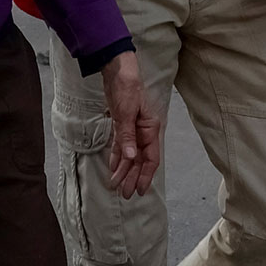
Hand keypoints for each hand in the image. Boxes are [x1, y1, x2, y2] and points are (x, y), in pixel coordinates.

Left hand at [101, 53, 159, 199]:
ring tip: (116, 185)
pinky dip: (117, 157)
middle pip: (140, 160)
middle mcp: (144, 131)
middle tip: (124, 194)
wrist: (117, 70)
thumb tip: (130, 158)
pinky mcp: (122, 124)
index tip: (138, 190)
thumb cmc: (126, 88)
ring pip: (130, 155)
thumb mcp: (126, 113)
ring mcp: (133, 128)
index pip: (151, 158)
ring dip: (124, 170)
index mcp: (150, 129)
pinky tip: (113, 167)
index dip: (145, 175)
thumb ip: (127, 136)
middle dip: (133, 177)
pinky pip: (121, 145)